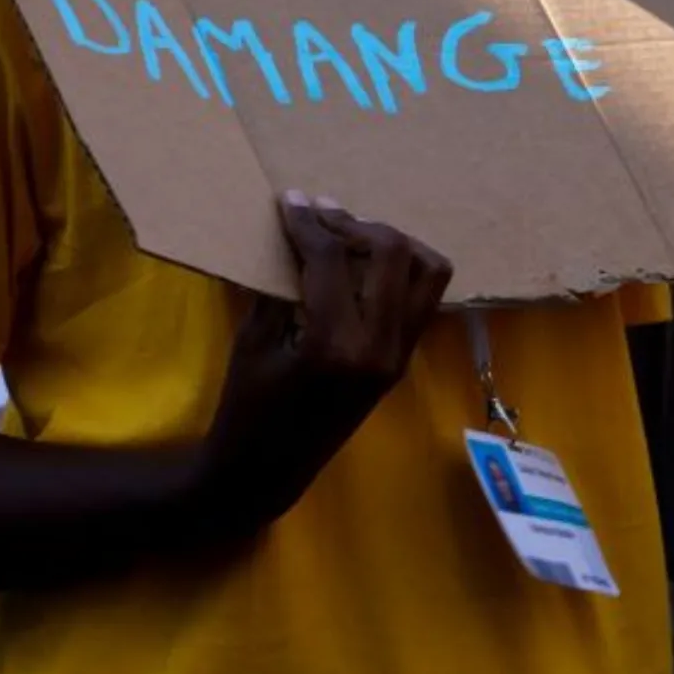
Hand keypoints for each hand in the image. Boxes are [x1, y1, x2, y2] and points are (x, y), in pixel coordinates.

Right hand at [200, 192, 451, 529]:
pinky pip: (423, 297)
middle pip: (392, 252)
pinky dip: (401, 270)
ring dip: (391, 243)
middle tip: (319, 214)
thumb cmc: (246, 408)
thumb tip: (294, 231)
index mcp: (336, 345)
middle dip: (354, 223)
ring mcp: (399, 355)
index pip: (332, 258)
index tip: (290, 200)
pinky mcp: (403, 361)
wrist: (266, 473)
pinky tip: (362, 265)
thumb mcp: (253, 341)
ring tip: (350, 236)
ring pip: (427, 271)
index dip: (308, 222)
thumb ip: (280, 285)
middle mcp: (381, 347)